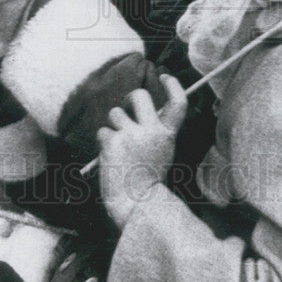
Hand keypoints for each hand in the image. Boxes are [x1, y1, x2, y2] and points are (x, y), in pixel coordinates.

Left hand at [97, 75, 186, 229]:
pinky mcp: (112, 141)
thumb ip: (155, 133)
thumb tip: (140, 115)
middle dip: (129, 98)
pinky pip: (103, 132)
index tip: (165, 76)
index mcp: (167, 135)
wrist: (134, 204)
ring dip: (114, 126)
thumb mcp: (161, 154)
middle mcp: (151, 131)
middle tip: (126, 107)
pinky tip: (111, 158)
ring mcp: (131, 134)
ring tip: (119, 148)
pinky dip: (104, 143)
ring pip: (115, 114)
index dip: (173, 85)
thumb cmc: (147, 182)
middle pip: (140, 96)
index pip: (178, 102)